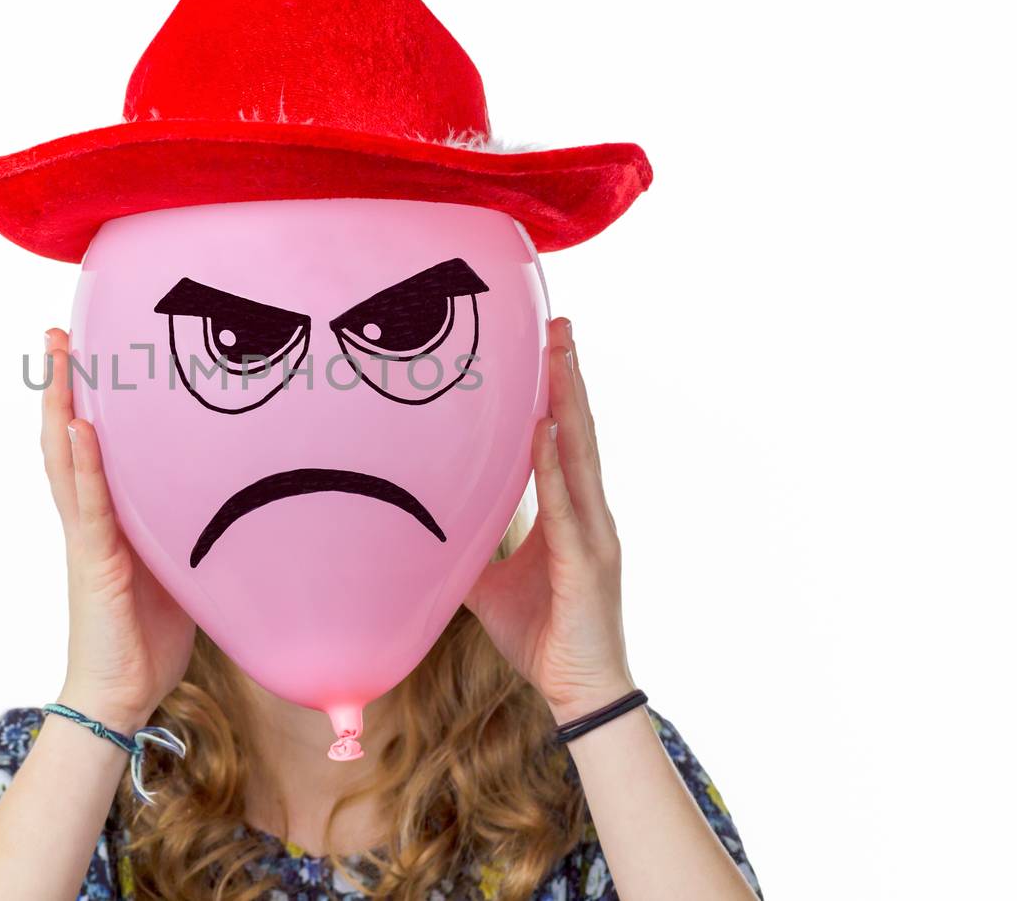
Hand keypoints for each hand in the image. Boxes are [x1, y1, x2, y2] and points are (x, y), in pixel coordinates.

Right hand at [41, 328, 195, 732]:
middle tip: (58, 332)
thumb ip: (188, 530)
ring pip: (65, 459)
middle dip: (62, 384)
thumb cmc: (148, 637)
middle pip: (65, 438)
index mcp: (107, 521)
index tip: (84, 351)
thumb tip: (231, 497)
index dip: (83, 400)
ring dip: (61, 404)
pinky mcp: (95, 564)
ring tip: (60, 354)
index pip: (88, 448)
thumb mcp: (178, 569)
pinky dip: (83, 463)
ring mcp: (87, 540)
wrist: (119, 698)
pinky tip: (80, 426)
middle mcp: (89, 521)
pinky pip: (88, 506)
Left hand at [463, 317, 635, 722]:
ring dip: (569, 403)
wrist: (580, 691)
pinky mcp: (588, 564)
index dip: (558, 392)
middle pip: (580, 431)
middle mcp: (589, 515)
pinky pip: (565, 507)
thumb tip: (422, 532)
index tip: (549, 344)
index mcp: (570, 514)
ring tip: (560, 355)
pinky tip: (544, 431)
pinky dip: (554, 467)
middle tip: (560, 323)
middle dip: (570, 376)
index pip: (565, 439)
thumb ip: (467, 551)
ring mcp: (594, 536)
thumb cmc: (542, 636)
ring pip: (581, 456)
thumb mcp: (490, 586)